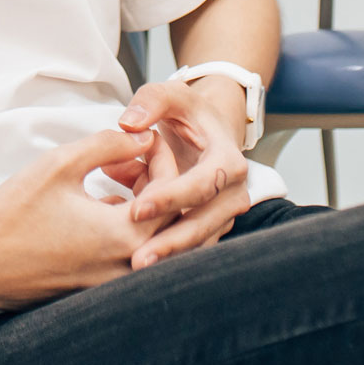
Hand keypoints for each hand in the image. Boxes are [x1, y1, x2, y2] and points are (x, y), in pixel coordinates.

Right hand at [0, 126, 172, 313]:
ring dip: (145, 206)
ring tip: (117, 178)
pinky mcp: (97, 288)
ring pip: (154, 240)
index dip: (164, 159)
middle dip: (158, 182)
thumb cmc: (12, 214)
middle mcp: (127, 267)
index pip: (172, 194)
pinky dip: (129, 228)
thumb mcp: (60, 164)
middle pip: (170, 220)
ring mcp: (113, 284)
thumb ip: (108, 145)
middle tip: (133, 157)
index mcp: (123, 236)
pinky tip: (102, 206)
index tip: (145, 139)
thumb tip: (144, 138)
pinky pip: (133, 256)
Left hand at [117, 78, 254, 267]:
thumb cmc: (189, 113)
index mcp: (229, 161)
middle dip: (171, 243)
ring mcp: (223, 214)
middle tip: (137, 259)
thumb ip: (151, 101)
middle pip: (205, 224)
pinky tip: (136, 266)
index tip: (137, 209)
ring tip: (135, 269)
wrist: (208, 130)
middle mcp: (233, 193)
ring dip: (169, 257)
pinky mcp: (209, 228)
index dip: (172, 198)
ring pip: (198, 242)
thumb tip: (130, 123)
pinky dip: (167, 255)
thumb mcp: (173, 95)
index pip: (203, 185)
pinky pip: (191, 247)